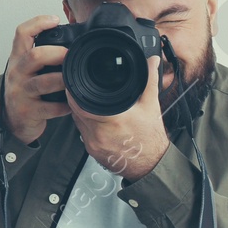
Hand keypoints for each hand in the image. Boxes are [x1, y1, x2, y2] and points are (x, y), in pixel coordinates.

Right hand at [1, 16, 72, 144]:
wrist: (13, 119)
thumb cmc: (25, 90)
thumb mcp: (28, 68)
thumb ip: (43, 54)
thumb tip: (71, 39)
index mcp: (18, 58)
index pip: (22, 33)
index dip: (38, 23)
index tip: (55, 20)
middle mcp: (17, 72)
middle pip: (35, 55)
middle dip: (57, 53)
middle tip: (71, 55)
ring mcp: (21, 92)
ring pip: (44, 82)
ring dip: (63, 80)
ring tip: (74, 80)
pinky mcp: (28, 111)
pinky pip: (51, 107)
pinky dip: (65, 105)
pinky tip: (72, 103)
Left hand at [66, 54, 170, 180]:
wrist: (152, 165)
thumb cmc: (150, 139)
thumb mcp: (151, 105)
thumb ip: (149, 80)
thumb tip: (151, 62)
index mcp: (111, 119)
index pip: (80, 102)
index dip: (75, 91)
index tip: (76, 83)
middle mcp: (99, 133)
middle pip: (76, 111)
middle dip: (78, 100)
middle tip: (83, 92)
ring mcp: (94, 144)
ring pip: (78, 123)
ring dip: (81, 113)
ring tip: (92, 106)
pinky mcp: (92, 152)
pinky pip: (82, 134)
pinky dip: (86, 125)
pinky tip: (96, 122)